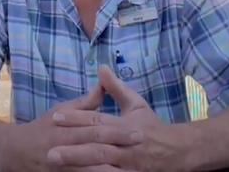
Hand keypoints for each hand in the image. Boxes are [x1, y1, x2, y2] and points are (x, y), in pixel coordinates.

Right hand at [0, 80, 142, 171]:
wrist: (12, 151)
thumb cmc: (41, 129)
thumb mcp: (60, 111)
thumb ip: (84, 103)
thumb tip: (103, 86)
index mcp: (65, 128)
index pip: (95, 128)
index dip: (117, 131)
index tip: (139, 132)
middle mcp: (63, 147)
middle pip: (94, 149)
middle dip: (118, 149)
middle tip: (141, 148)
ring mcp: (60, 166)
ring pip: (88, 171)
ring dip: (109, 171)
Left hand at [47, 66, 189, 171]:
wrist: (179, 151)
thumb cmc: (153, 126)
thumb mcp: (137, 104)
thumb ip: (116, 88)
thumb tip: (101, 67)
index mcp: (124, 125)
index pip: (97, 120)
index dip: (76, 118)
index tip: (55, 117)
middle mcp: (126, 145)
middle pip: (97, 146)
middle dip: (73, 149)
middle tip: (49, 150)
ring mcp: (129, 164)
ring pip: (102, 165)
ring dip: (80, 165)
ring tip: (58, 164)